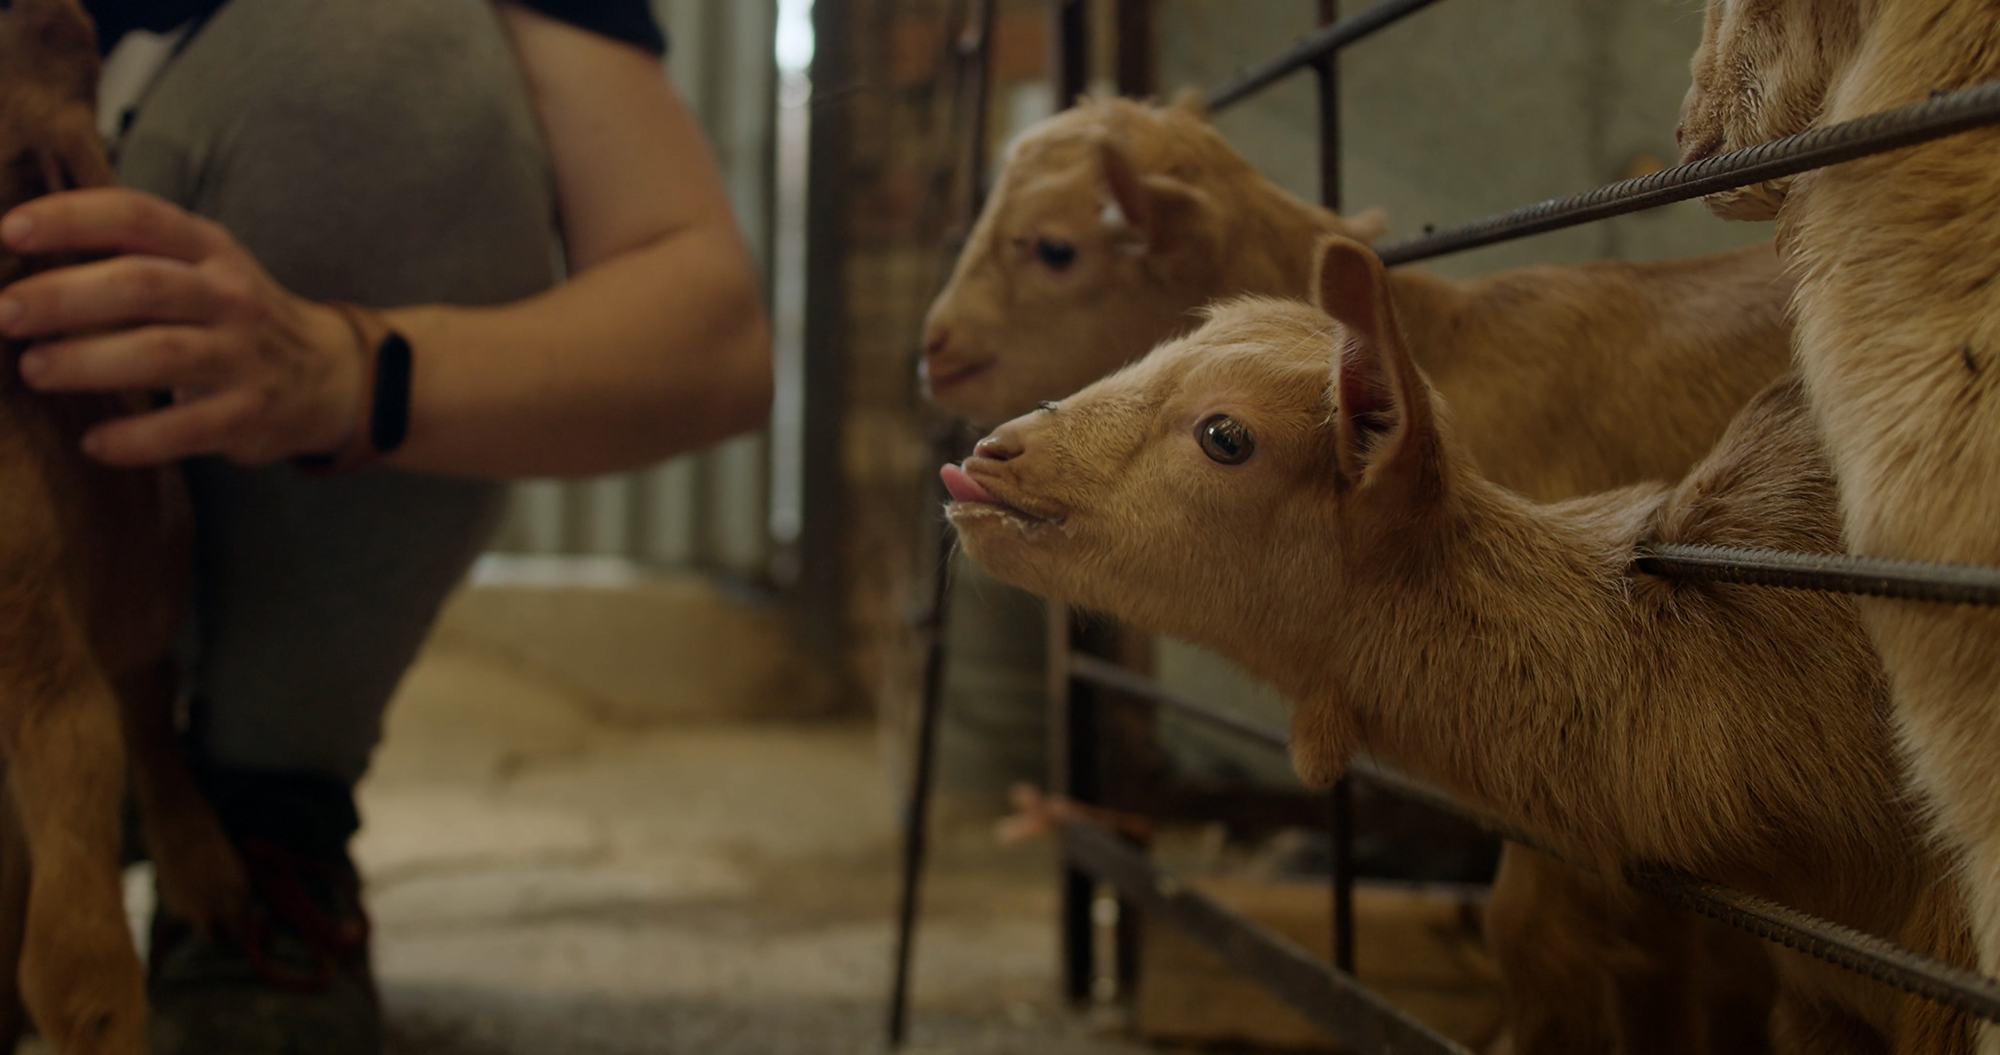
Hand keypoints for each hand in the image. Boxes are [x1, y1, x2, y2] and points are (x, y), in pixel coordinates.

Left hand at [0, 188, 364, 465]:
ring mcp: (243, 358)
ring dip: (88, 361)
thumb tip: (22, 254)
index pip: (138, 217)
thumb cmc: (234, 318)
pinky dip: (134, 437)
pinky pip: (186, 429)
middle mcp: (231, 298)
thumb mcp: (203, 268)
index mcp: (210, 251)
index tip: (10, 231)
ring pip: (161, 354)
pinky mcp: (248, 416)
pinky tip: (95, 442)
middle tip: (6, 312)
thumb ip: (134, 256)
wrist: (329, 376)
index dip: (72, 219)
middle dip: (64, 297)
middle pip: (142, 286)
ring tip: (34, 370)